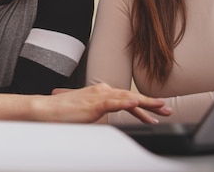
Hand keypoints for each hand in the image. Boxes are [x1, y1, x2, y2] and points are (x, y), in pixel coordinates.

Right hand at [45, 83, 171, 122]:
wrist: (46, 110)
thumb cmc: (62, 113)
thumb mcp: (85, 113)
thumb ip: (98, 114)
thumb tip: (105, 122)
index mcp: (100, 92)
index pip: (126, 98)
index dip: (143, 105)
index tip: (157, 111)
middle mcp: (102, 91)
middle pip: (131, 96)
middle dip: (151, 104)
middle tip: (167, 110)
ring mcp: (98, 96)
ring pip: (127, 98)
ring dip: (145, 102)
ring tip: (160, 106)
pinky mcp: (94, 104)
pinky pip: (113, 102)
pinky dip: (126, 102)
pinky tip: (137, 103)